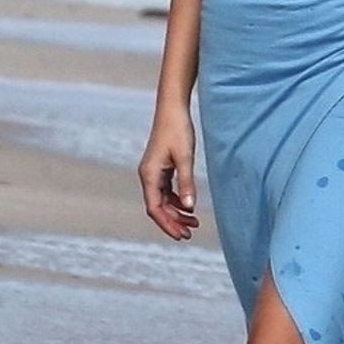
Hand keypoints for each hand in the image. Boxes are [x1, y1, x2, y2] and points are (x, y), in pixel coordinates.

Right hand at [139, 107, 199, 240]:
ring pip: (163, 201)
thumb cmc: (178, 130)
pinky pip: (166, 191)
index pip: (155, 208)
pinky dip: (177, 201)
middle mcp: (148, 175)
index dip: (167, 224)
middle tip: (190, 233)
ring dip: (177, 212)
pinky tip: (190, 206)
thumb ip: (187, 183)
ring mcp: (153, 172)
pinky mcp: (160, 168)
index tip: (181, 236)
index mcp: (149, 175)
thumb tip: (190, 208)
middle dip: (173, 222)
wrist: (172, 108)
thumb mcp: (185, 158)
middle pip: (158, 207)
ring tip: (194, 223)